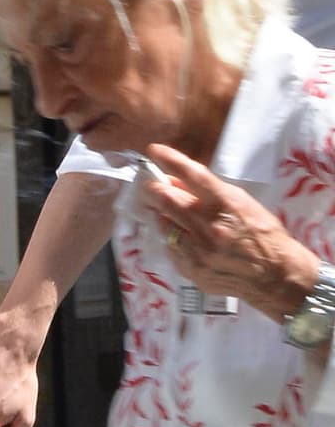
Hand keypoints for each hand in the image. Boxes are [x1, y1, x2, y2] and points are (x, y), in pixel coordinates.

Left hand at [144, 145, 320, 323]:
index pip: (193, 175)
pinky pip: (171, 247)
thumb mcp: (244, 204)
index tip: (154, 151)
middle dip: (155, 190)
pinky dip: (173, 238)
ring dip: (162, 215)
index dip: (170, 160)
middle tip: (151, 186)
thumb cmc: (264, 234)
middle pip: (168, 200)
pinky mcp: (192, 269)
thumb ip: (212, 194)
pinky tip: (183, 237)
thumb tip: (179, 181)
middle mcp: (209, 225)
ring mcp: (198, 250)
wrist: (275, 275)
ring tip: (170, 214)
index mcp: (227, 204)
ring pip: (164, 224)